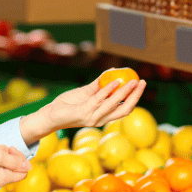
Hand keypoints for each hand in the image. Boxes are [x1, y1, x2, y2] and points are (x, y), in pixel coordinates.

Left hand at [20, 76, 145, 143]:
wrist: (50, 114)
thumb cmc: (68, 104)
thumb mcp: (86, 93)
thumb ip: (98, 85)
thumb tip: (112, 72)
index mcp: (103, 116)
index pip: (124, 109)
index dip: (135, 98)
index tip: (141, 84)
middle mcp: (101, 119)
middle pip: (124, 109)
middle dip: (135, 96)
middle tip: (141, 82)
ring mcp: (92, 117)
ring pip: (113, 104)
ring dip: (124, 92)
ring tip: (132, 80)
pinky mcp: (83, 113)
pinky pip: (98, 99)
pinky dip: (107, 89)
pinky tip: (114, 80)